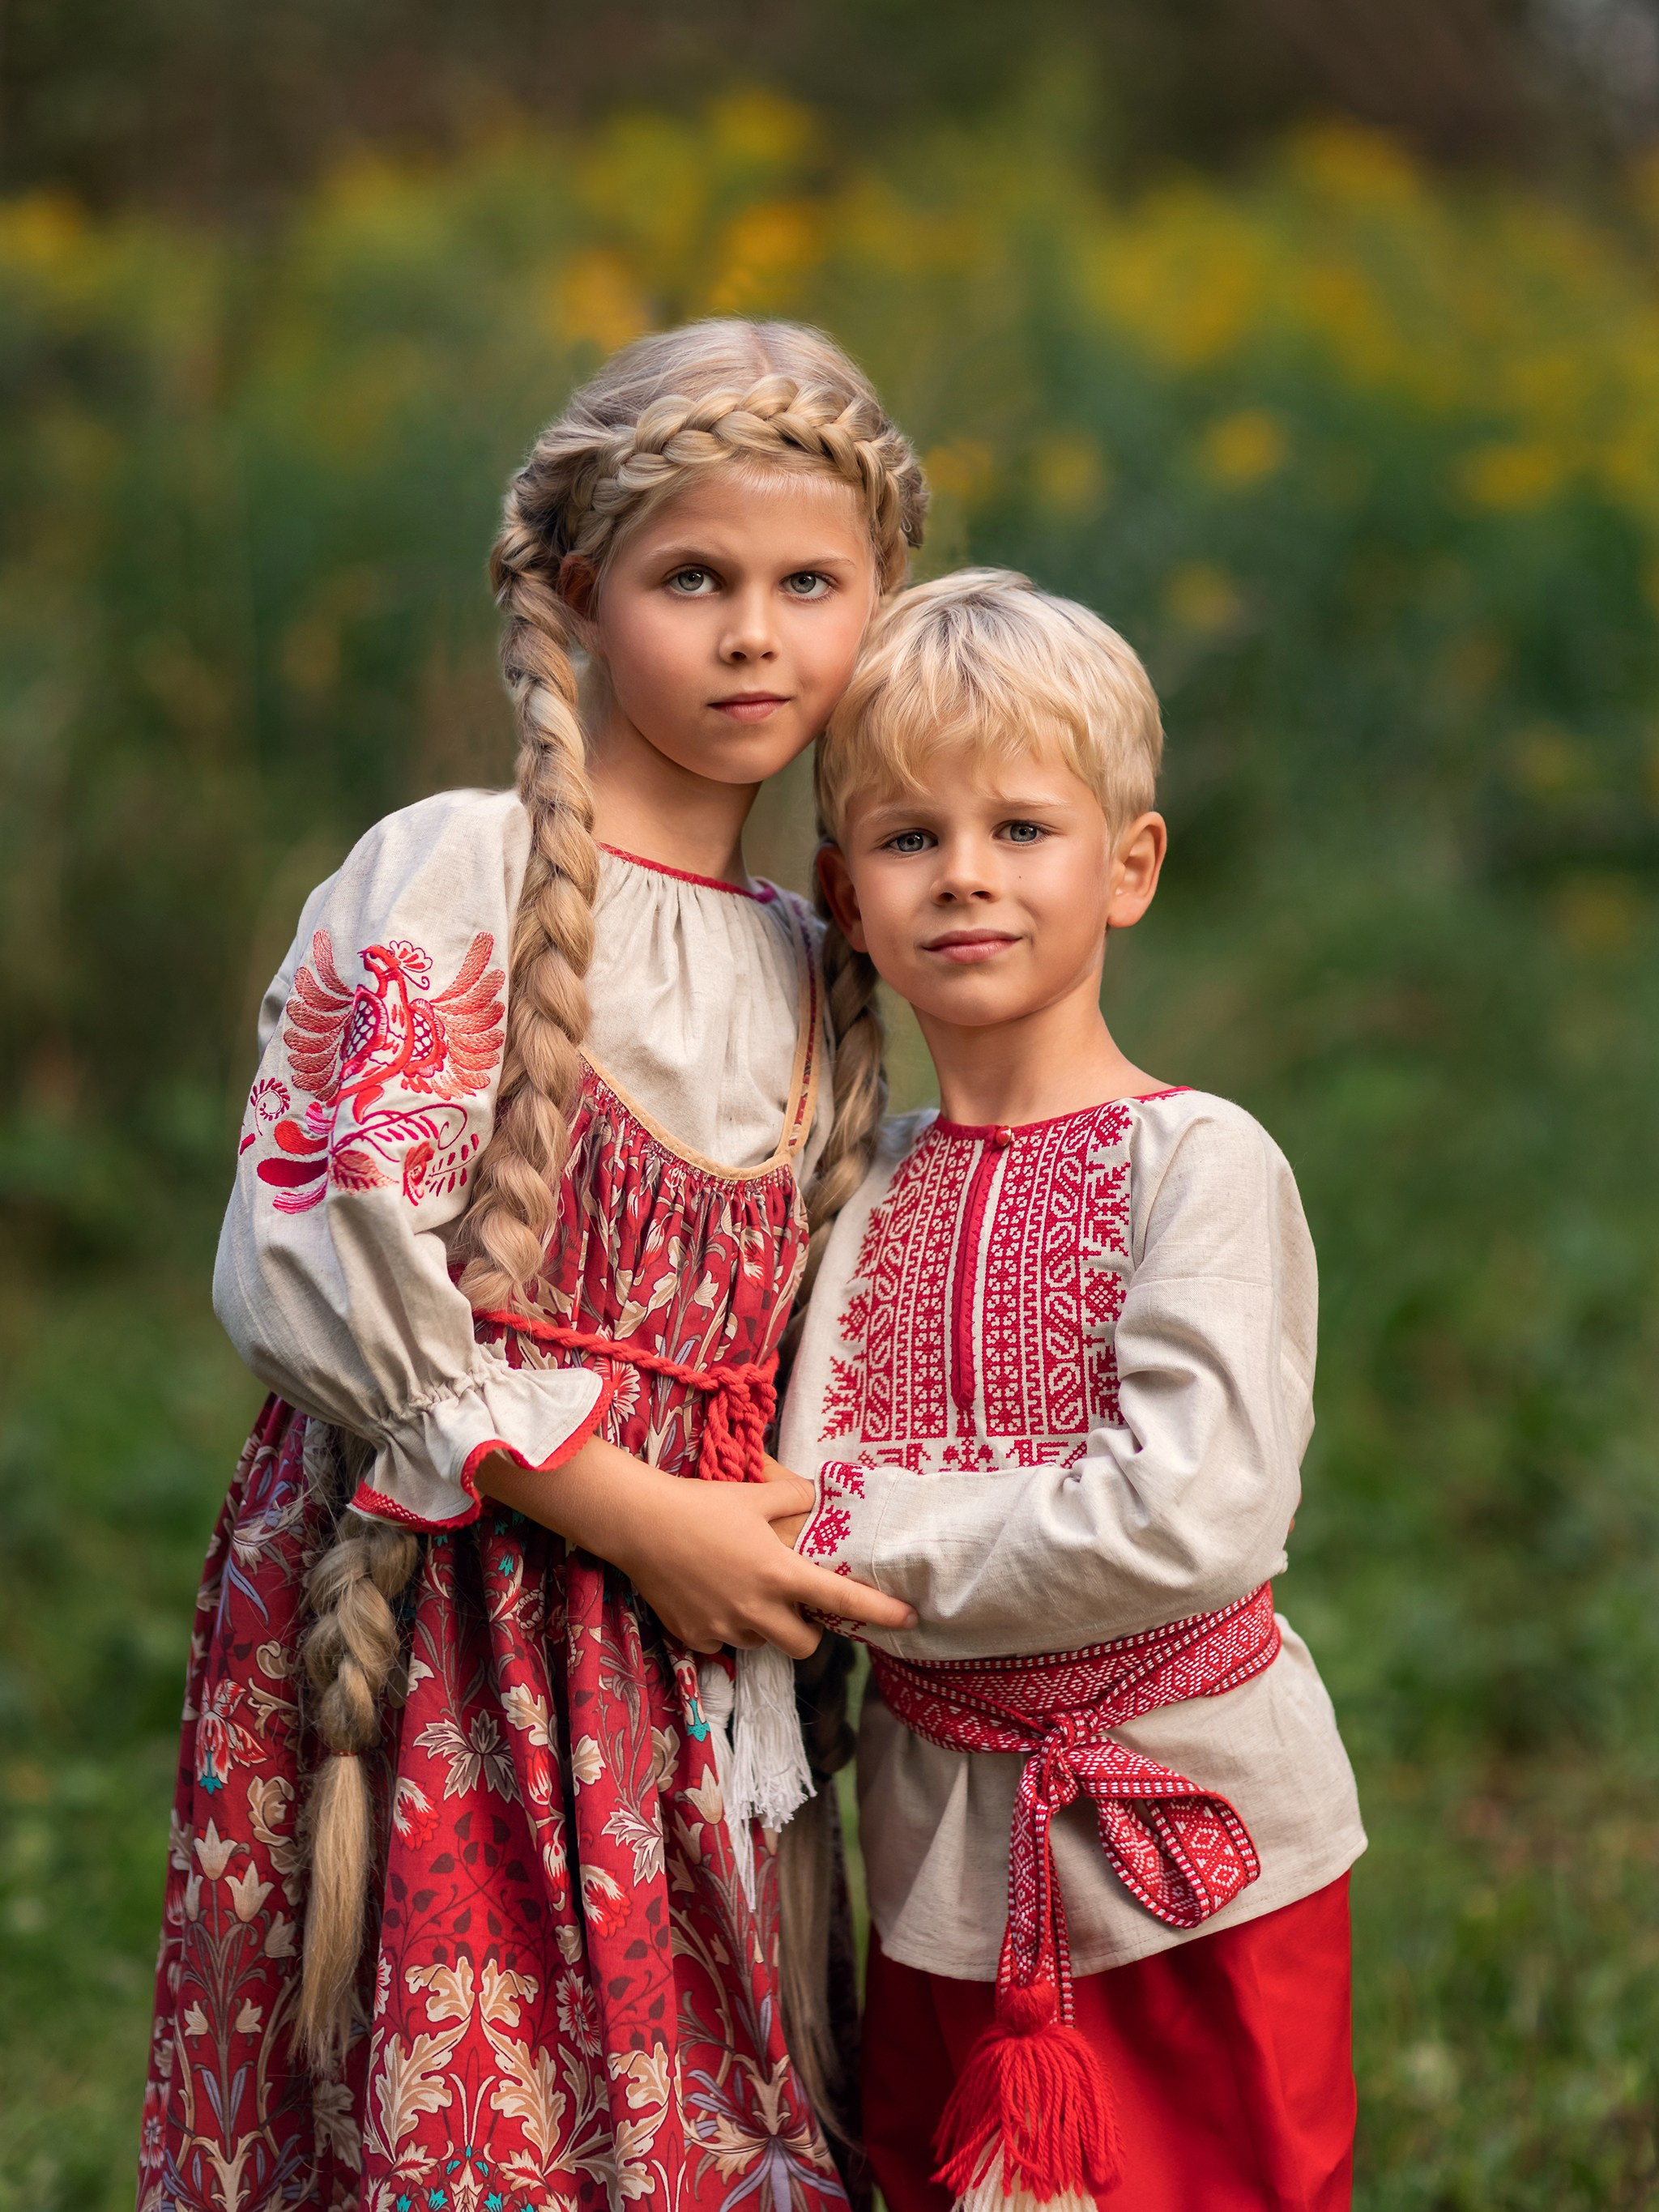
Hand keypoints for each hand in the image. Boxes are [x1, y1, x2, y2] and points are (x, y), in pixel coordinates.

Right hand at [478, 1438, 915, 1658]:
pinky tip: (711, 1594)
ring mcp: (725, 1628)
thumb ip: (795, 1498)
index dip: (881, 1612)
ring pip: (764, 1643)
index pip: (843, 1600)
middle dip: (810, 1630)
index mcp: (779, 1573)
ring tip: (744, 1589)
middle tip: (797, 1603)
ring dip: (767, 1625)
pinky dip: (728, 1625)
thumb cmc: (701, 1502)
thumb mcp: (756, 1493)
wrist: (639, 1523)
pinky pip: (726, 1641)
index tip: (909, 1618)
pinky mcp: (695, 1637)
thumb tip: (820, 1498)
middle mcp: (757, 1610)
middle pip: (806, 1645)